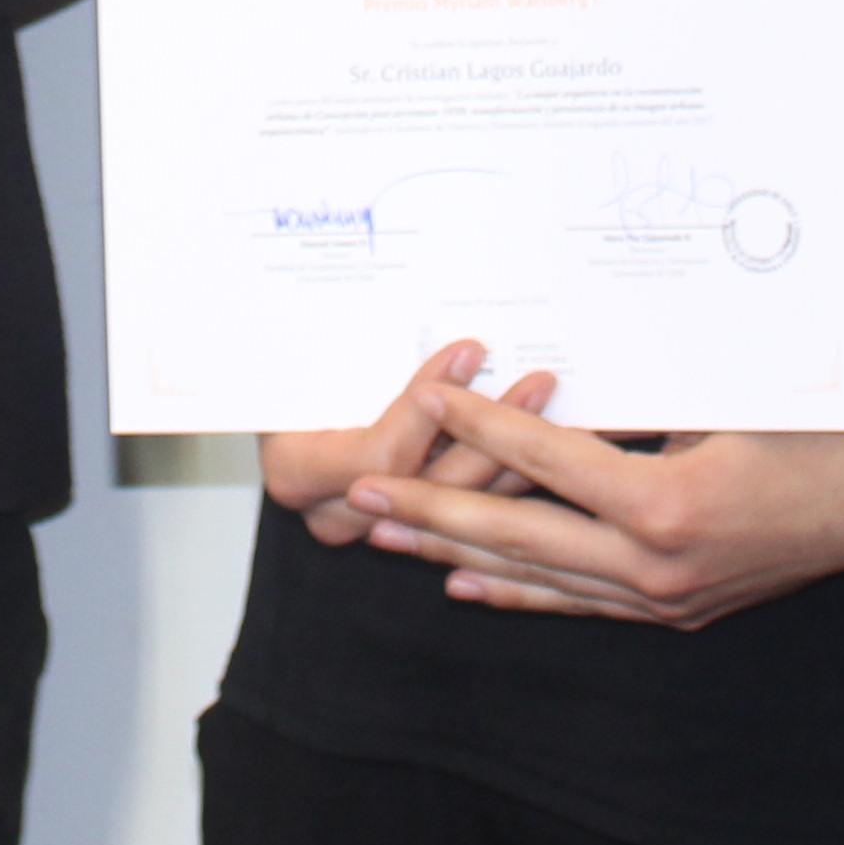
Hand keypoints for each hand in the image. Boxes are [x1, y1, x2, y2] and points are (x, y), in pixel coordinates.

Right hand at [259, 340, 556, 546]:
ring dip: (513, 455)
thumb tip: (428, 318)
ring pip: (460, 508)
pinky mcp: (416, 526)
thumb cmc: (296, 373)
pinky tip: (550, 440)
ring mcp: (379, 525)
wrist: (292, 409)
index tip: (467, 356)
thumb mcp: (315, 354)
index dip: (426, 411)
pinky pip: (473, 509)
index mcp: (297, 473)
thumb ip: (357, 348)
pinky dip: (510, 473)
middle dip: (489, 434)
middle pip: (428, 488)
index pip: (376, 455)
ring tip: (549, 403)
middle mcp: (339, 511)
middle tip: (534, 382)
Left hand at [340, 379, 843, 630]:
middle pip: (518, 534)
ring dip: (458, 556)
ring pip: (539, 577)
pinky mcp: (675, 609)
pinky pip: (578, 603)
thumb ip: (633, 406)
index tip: (423, 396)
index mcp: (666, 503)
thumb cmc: (813, 431)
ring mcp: (664, 596)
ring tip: (389, 540)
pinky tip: (467, 584)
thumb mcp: (717, 403)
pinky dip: (519, 592)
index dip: (479, 426)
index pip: (546, 460)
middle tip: (362, 496)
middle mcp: (657, 564)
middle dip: (431, 513)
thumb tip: (551, 384)